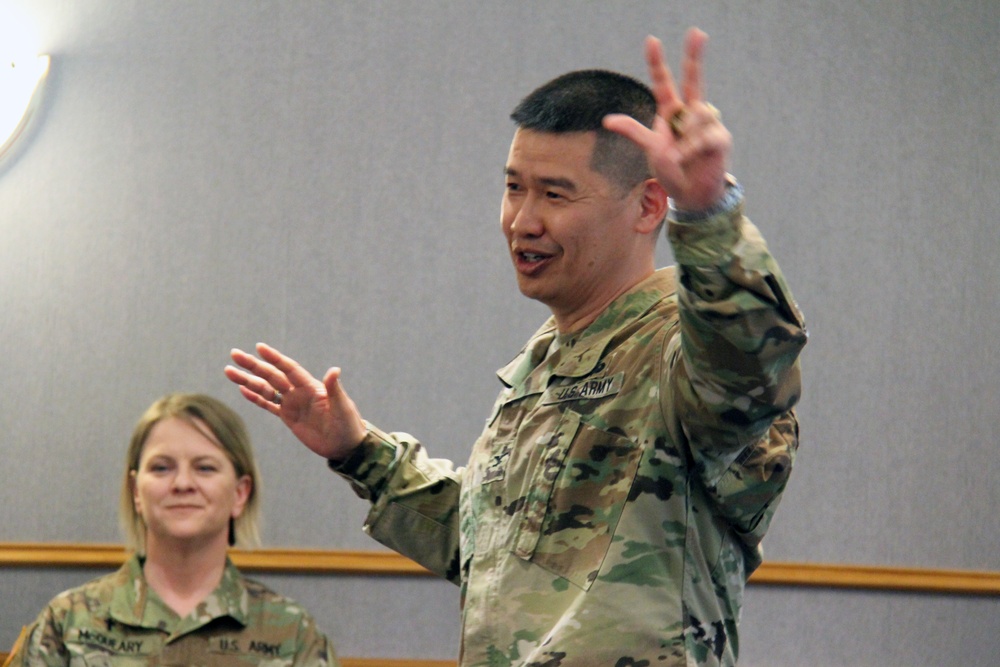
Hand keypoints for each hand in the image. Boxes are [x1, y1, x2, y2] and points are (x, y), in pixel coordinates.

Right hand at [225, 342, 366, 460]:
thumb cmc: (347, 424)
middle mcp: (299, 391)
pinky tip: (242, 389)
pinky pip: (268, 405)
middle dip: (253, 365)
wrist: (345, 445)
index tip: (259, 347)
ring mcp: (292, 403)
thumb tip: (334, 370)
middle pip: (271, 375)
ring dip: (248, 380)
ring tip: (229, 370)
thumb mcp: (342, 407)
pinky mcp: (288, 417)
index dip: (274, 358)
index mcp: (311, 386)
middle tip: (234, 354)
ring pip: (265, 388)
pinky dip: (255, 398)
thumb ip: (334, 389)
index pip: (289, 368)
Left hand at [603, 28, 730, 211]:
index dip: (657, 63)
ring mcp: (707, 123)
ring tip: (680, 156)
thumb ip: (633, 131)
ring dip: (686, 137)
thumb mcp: (650, 148)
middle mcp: (690, 112)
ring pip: (699, 113)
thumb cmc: (671, 169)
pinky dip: (692, 149)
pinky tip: (688, 159)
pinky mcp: (720, 138)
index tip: (651, 40)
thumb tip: (607, 120)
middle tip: (697, 32)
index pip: (663, 83)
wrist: (691, 194)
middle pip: (694, 79)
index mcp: (670, 112)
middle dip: (695, 56)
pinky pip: (705, 136)